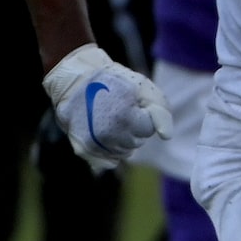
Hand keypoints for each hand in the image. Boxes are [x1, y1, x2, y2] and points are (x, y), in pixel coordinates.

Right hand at [42, 43, 171, 171]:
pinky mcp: (83, 149)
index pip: (148, 130)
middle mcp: (108, 134)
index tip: (131, 105)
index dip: (143, 116)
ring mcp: (94, 143)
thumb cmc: (113, 82)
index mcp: (125, 118)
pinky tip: (104, 136)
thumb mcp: (143, 89)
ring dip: (121, 139)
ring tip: (109, 119)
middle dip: (133, 128)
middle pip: (136, 142)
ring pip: (124, 153)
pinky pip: (107, 162)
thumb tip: (166, 136)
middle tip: (118, 110)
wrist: (73, 79)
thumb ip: (160, 113)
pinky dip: (109, 153)